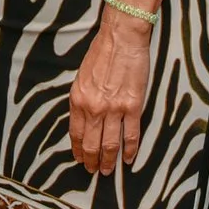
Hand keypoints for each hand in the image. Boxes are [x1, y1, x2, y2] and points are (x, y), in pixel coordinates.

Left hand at [68, 10, 154, 174]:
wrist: (121, 37)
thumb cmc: (101, 53)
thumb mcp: (81, 77)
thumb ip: (81, 100)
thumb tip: (83, 119)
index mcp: (77, 100)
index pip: (76, 133)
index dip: (78, 150)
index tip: (80, 159)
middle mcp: (93, 108)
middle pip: (91, 144)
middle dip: (92, 161)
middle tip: (93, 170)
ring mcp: (113, 109)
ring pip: (110, 145)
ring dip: (108, 161)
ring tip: (108, 171)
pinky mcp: (132, 107)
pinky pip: (131, 135)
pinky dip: (129, 150)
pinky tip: (128, 159)